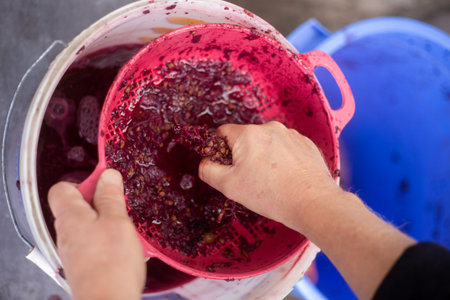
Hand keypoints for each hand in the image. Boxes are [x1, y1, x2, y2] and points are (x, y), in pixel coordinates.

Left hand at [48, 169, 145, 299]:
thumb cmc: (112, 264)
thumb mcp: (117, 221)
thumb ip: (111, 197)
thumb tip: (107, 176)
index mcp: (70, 217)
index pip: (62, 188)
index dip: (83, 181)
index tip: (105, 182)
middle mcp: (66, 233)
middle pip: (77, 206)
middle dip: (100, 203)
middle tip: (120, 206)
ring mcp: (73, 251)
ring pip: (88, 226)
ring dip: (107, 222)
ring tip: (125, 228)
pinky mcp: (83, 265)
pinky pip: (93, 243)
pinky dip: (107, 240)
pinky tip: (123, 247)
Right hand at [200, 122, 414, 299]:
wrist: (313, 203)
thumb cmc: (269, 194)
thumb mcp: (230, 186)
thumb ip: (209, 170)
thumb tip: (204, 162)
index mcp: (248, 134)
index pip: (223, 132)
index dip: (219, 149)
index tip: (225, 166)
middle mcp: (270, 128)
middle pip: (247, 138)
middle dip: (244, 155)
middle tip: (250, 179)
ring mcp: (291, 135)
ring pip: (268, 143)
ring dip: (264, 156)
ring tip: (272, 181)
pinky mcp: (307, 144)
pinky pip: (287, 148)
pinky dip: (283, 159)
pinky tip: (287, 177)